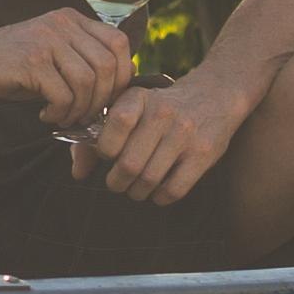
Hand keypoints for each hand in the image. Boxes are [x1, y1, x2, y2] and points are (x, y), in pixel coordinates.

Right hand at [0, 7, 139, 127]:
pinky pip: (63, 94)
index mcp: (71, 19)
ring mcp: (45, 40)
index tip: (109, 98)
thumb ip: (81, 61)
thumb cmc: (10, 65)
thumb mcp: (51, 53)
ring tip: (64, 117)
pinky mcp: (30, 61)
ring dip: (80, 109)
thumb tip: (116, 91)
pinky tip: (46, 115)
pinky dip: (60, 112)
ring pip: (87, 81)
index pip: (119, 42)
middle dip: (102, 99)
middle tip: (85, 115)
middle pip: (107, 65)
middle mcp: (61, 24)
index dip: (122, 75)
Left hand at [73, 71, 250, 204]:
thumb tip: (78, 174)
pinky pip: (173, 190)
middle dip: (117, 181)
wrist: (216, 95)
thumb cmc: (162, 108)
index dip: (104, 149)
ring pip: (149, 180)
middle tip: (118, 182)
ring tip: (136, 188)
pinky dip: (159, 198)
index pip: (114, 127)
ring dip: (137, 192)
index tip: (108, 154)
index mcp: (139, 98)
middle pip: (128, 164)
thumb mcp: (133, 107)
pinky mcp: (203, 154)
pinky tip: (157, 191)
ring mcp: (185, 134)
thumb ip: (100, 135)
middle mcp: (163, 113)